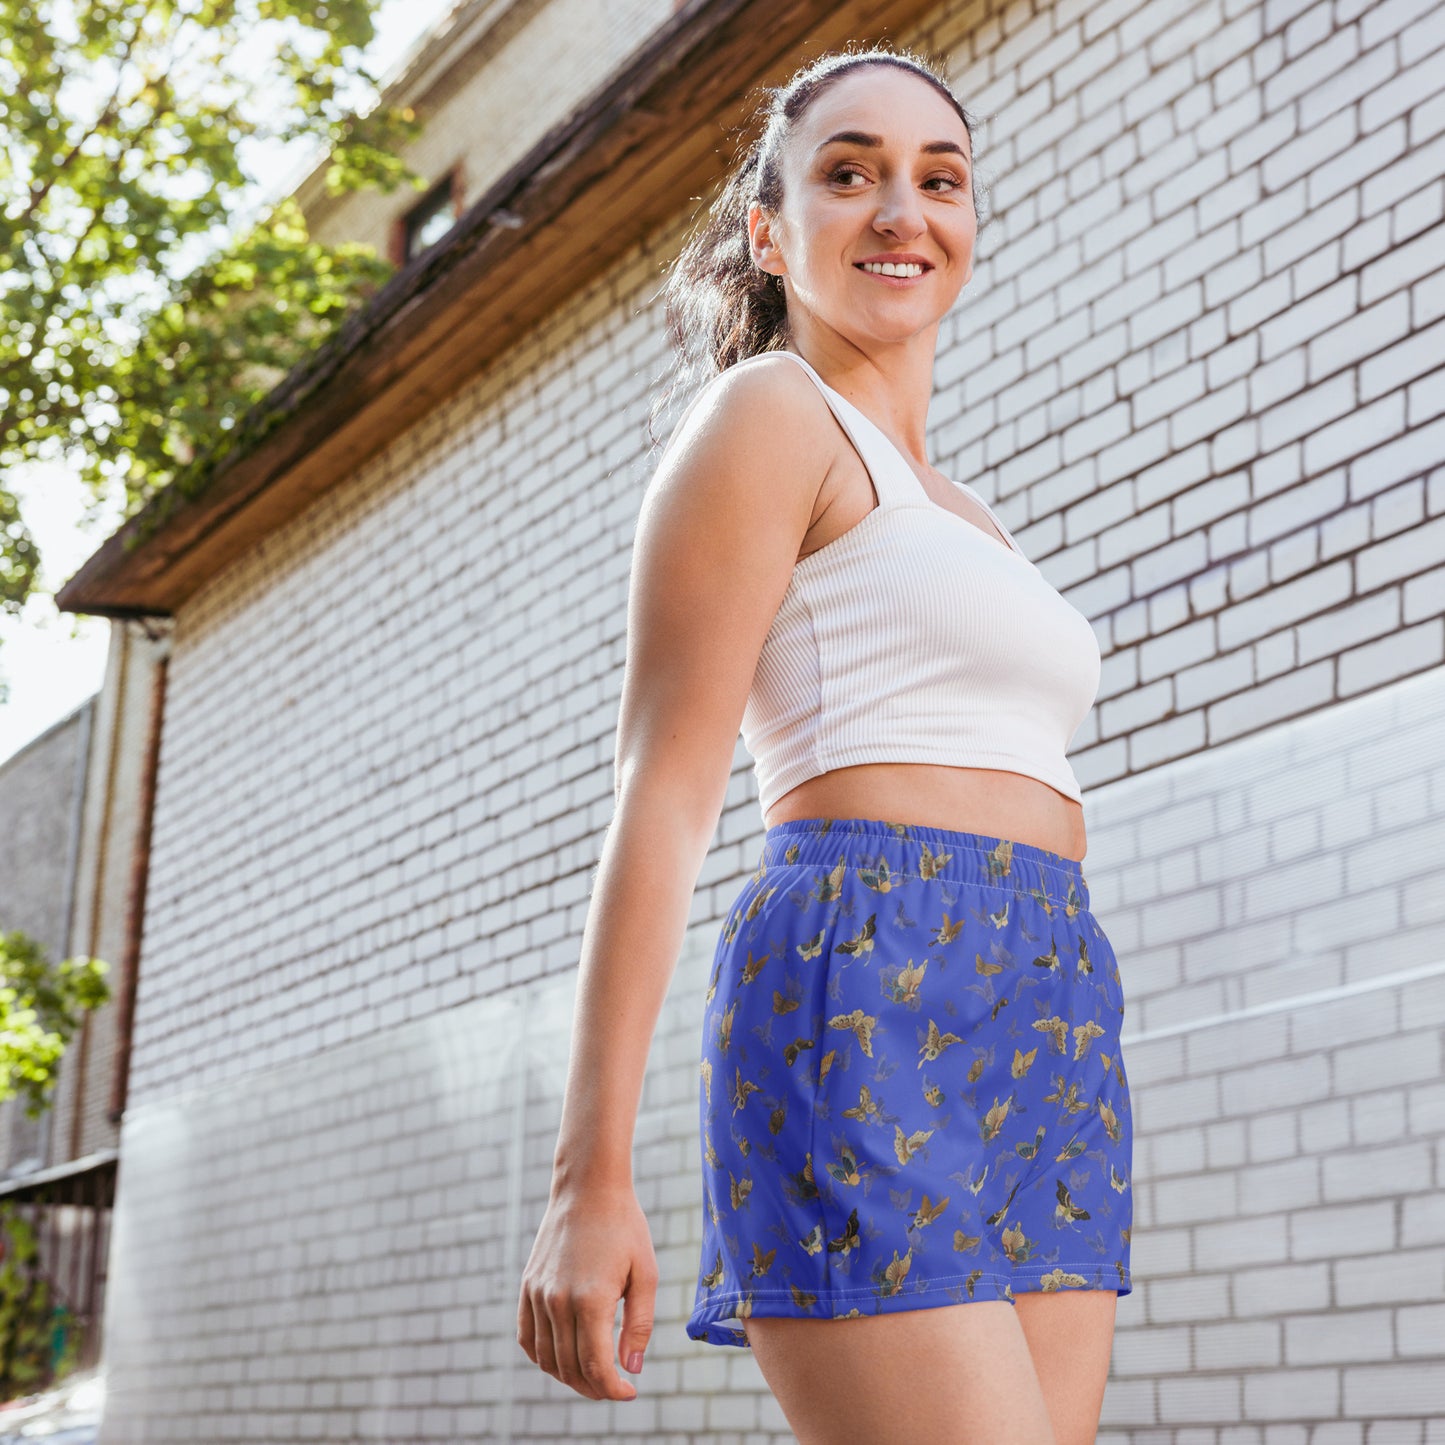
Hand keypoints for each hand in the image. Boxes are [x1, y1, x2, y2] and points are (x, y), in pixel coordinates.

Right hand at [517, 1182, 656, 1400]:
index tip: (629, 1392)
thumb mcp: (645, 1273)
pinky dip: (541, 1357)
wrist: (589, 1187)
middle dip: (594, 1387)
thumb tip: (631, 1369)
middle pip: (570, 1368)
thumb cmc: (624, 1227)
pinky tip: (561, 1358)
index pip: (595, 1366)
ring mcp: (538, 1294)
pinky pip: (526, 1337)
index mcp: (590, 1300)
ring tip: (593, 1376)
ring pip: (546, 1358)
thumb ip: (640, 1324)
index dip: (612, 1389)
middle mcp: (557, 1301)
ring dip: (568, 1377)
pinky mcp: (527, 1285)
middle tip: (614, 1387)